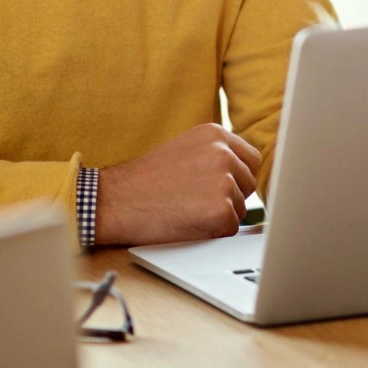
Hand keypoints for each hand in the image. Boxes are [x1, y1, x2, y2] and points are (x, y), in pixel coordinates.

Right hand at [94, 123, 261, 245]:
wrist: (115, 201)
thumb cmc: (145, 180)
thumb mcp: (185, 149)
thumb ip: (215, 154)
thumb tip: (243, 171)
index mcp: (215, 134)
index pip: (251, 159)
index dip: (238, 177)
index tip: (223, 187)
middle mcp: (224, 153)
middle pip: (249, 184)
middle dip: (231, 197)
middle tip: (197, 201)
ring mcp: (224, 181)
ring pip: (240, 208)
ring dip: (220, 215)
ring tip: (186, 210)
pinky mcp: (220, 210)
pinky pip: (230, 229)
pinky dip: (212, 233)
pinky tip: (186, 224)